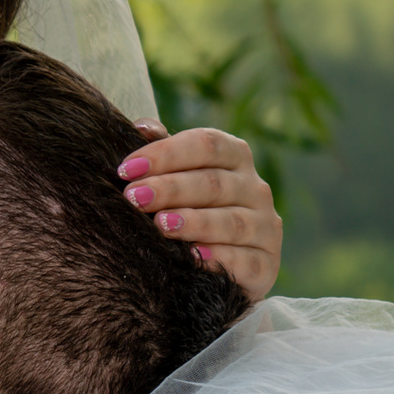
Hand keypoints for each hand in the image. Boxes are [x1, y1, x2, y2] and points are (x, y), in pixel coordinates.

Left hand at [119, 123, 280, 302]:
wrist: (223, 266)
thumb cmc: (193, 209)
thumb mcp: (181, 176)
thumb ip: (164, 152)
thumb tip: (141, 127)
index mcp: (235, 157)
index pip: (206, 144)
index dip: (166, 153)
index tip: (127, 169)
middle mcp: (255, 188)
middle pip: (214, 183)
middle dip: (170, 188)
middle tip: (134, 197)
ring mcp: (265, 227)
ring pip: (231, 222)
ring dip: (194, 222)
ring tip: (161, 225)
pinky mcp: (266, 265)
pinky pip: (245, 261)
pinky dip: (220, 259)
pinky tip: (193, 258)